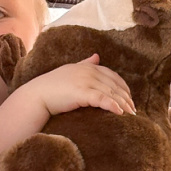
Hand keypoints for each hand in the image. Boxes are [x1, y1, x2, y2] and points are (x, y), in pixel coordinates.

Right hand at [15, 55, 134, 118]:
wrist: (36, 95)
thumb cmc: (52, 86)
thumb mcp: (71, 70)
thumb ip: (85, 63)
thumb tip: (97, 56)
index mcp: (88, 67)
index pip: (112, 76)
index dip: (123, 87)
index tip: (129, 97)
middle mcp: (89, 72)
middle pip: (114, 85)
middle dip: (126, 97)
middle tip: (133, 109)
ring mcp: (86, 82)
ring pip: (111, 93)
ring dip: (123, 104)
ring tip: (131, 114)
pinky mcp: (81, 93)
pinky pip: (102, 99)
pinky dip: (113, 105)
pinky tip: (120, 113)